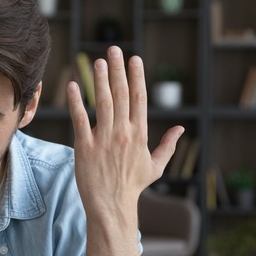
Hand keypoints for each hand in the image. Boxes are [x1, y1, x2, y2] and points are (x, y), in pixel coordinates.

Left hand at [67, 46, 184, 213]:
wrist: (112, 206)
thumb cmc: (132, 186)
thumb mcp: (155, 166)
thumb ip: (168, 145)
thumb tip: (181, 129)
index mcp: (140, 135)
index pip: (139, 99)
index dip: (137, 77)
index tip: (134, 59)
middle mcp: (123, 133)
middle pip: (121, 95)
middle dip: (118, 70)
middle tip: (113, 49)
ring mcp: (104, 140)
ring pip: (103, 103)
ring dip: (100, 80)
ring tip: (98, 62)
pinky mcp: (85, 148)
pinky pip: (80, 120)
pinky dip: (76, 102)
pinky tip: (73, 85)